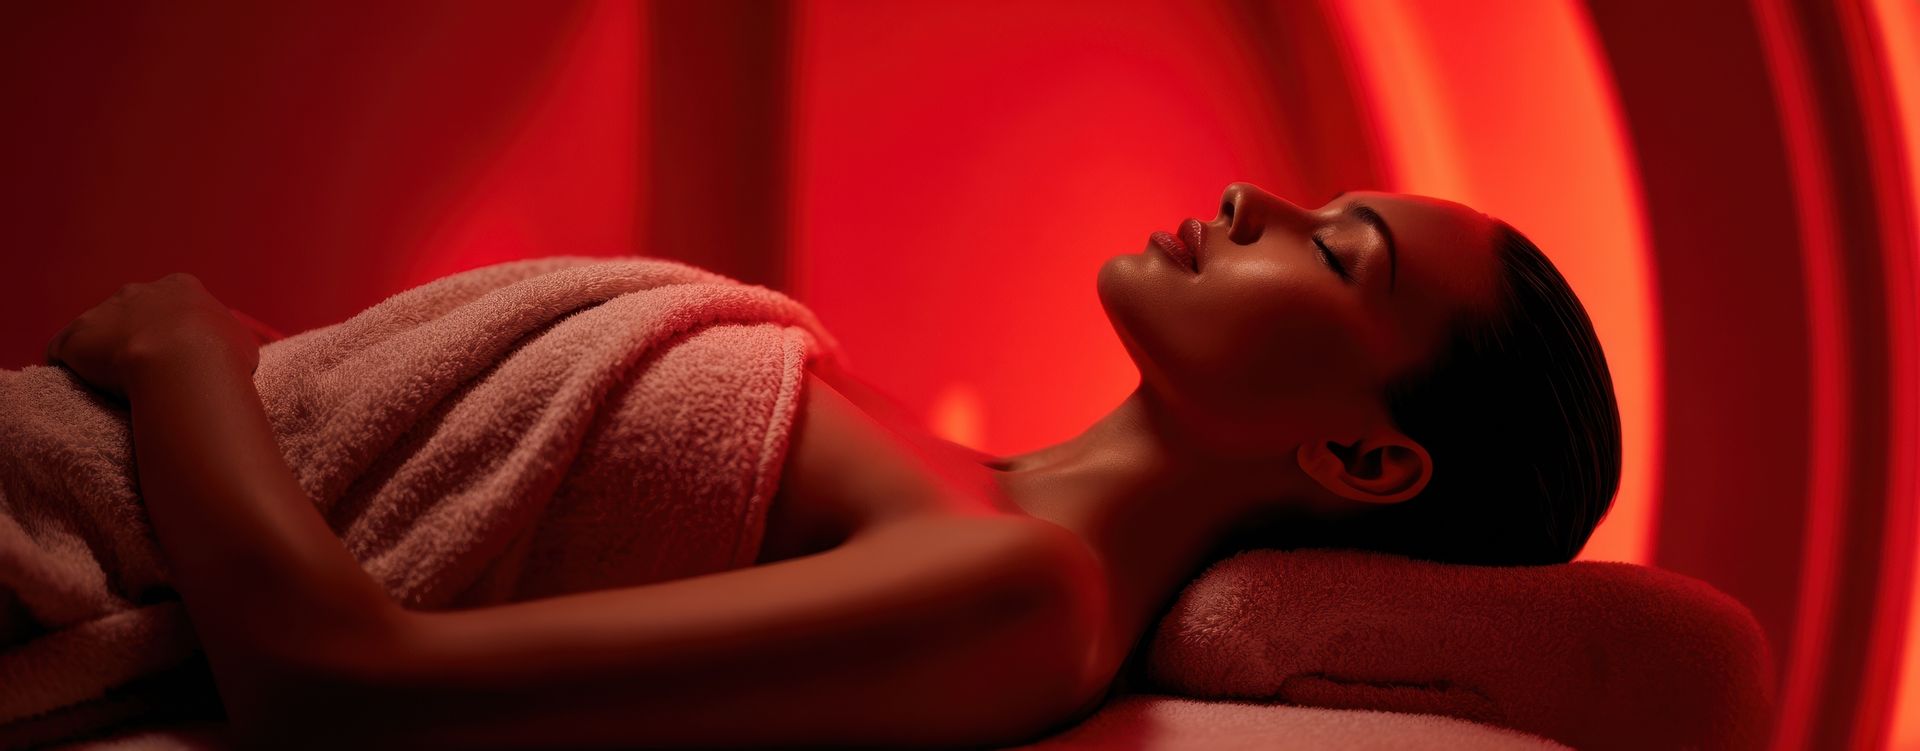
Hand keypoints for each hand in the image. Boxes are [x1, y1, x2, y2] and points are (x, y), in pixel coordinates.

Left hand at [45, 273, 259, 399]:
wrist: (183, 364)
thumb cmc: (221, 358)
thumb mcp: (241, 342)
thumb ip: (226, 341)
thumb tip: (228, 355)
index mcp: (182, 288)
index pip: (172, 304)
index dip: (175, 331)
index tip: (179, 356)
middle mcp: (139, 290)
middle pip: (131, 311)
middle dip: (136, 336)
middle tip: (149, 373)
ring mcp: (103, 311)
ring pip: (97, 332)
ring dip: (103, 354)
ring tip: (117, 387)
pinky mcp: (74, 336)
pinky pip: (63, 353)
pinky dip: (71, 370)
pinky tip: (84, 391)